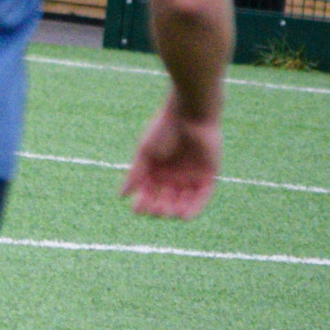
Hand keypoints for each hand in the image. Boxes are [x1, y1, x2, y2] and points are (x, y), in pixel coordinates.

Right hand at [121, 92, 221, 219]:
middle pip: (164, 200)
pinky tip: (183, 215)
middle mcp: (173, 176)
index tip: (136, 209)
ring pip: (182, 201)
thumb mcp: (145, 153)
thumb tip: (121, 195)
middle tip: (154, 209)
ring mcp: (191, 177)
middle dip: (158, 208)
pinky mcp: (208, 177)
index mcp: (157, 170)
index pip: (148, 193)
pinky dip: (193, 208)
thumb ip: (135, 174)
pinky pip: (201, 197)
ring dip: (174, 210)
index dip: (143, 202)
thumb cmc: (163, 129)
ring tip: (167, 211)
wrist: (189, 114)